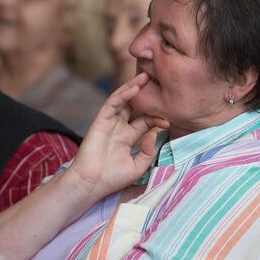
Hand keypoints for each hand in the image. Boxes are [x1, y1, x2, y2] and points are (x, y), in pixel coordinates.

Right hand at [66, 73, 168, 198]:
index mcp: (128, 138)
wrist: (92, 183)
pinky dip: (123, 94)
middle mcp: (119, 127)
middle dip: (145, 94)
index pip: (145, 122)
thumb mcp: (138, 166)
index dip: (157, 119)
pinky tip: (134, 87)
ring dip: (133, 87)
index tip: (168, 121)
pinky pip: (113, 103)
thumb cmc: (113, 178)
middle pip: (134, 106)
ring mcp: (109, 122)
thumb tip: (154, 133)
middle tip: (157, 81)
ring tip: (144, 76)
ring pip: (123, 100)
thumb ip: (148, 151)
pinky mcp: (100, 120)